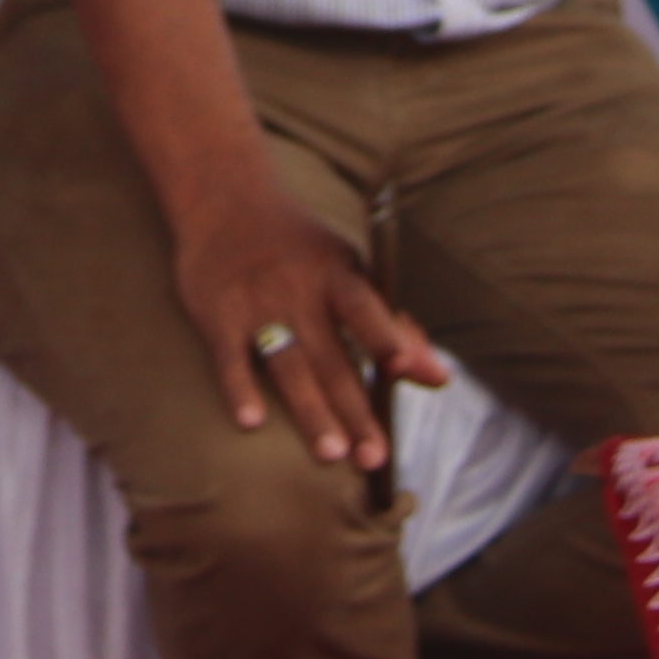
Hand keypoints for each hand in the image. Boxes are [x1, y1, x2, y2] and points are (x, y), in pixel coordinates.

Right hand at [176, 195, 446, 472]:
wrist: (223, 201)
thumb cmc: (301, 248)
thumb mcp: (349, 272)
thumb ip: (393, 327)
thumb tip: (440, 378)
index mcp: (336, 276)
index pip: (364, 308)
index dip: (384, 336)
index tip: (402, 368)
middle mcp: (297, 290)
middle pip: (331, 357)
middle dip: (353, 408)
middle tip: (373, 457)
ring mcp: (256, 303)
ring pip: (288, 365)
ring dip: (310, 409)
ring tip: (331, 453)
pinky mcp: (218, 314)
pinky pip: (229, 357)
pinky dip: (238, 388)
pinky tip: (251, 421)